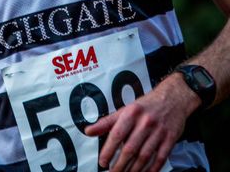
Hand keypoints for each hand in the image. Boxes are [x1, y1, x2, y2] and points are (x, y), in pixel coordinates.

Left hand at [84, 73, 200, 171]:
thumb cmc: (146, 105)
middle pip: (130, 149)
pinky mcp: (170, 139)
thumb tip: (88, 131)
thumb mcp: (125, 109)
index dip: (108, 150)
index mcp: (131, 113)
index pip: (117, 134)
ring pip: (144, 156)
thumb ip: (107, 122)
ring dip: (134, 170)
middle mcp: (145, 122)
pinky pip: (160, 158)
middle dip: (120, 165)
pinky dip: (152, 169)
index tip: (103, 162)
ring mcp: (158, 131)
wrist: (173, 98)